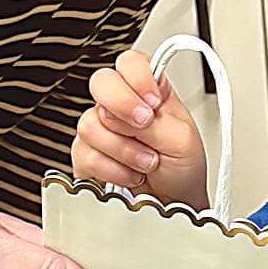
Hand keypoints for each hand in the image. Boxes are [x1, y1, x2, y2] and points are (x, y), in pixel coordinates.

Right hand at [72, 48, 208, 208]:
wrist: (174, 204)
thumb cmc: (183, 167)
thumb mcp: (183, 139)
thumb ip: (155, 121)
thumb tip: (128, 112)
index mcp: (149, 92)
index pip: (130, 63)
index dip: (137, 78)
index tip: (152, 102)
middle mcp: (122, 107)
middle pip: (101, 84)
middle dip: (122, 106)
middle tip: (144, 126)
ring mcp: (102, 130)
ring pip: (90, 124)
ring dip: (124, 149)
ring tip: (147, 162)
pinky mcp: (87, 157)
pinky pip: (84, 155)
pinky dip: (112, 169)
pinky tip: (130, 174)